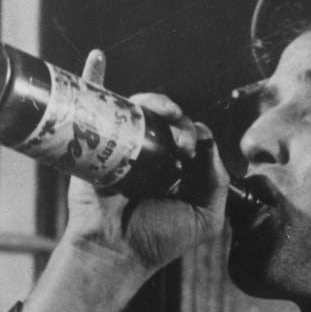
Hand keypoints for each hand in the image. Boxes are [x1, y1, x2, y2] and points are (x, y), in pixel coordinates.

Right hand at [63, 49, 228, 271]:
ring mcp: (123, 145)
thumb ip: (217, 182)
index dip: (195, 134)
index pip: (192, 135)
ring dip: (152, 99)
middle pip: (167, 117)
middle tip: (178, 139)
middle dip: (177, 117)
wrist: (114, 252)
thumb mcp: (205, 218)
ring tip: (158, 109)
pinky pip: (94, 104)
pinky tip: (98, 58)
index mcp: (179, 168)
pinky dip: (94, 77)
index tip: (191, 150)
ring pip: (138, 108)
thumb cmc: (158, 241)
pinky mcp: (93, 142)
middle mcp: (152, 153)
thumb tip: (206, 137)